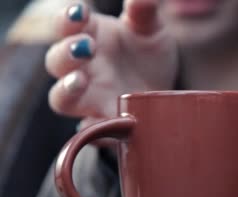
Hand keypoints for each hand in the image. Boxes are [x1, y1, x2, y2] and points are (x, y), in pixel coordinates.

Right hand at [45, 0, 177, 125]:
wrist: (168, 94)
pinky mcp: (105, 123)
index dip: (67, 18)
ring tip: (82, 80)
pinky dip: (93, 128)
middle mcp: (82, 68)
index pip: (65, 25)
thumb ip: (144, 11)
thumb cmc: (149, 56)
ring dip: (67, 89)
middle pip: (56, 61)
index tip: (81, 12)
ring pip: (61, 98)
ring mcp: (91, 98)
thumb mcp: (152, 30)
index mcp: (89, 36)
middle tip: (87, 46)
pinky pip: (89, 131)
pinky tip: (106, 121)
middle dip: (66, 52)